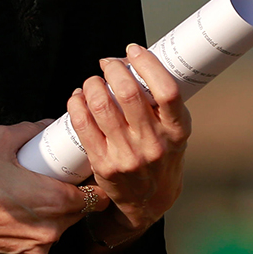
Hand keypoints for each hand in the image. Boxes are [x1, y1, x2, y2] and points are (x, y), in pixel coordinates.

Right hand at [0, 121, 106, 253]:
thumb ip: (30, 131)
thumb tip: (48, 126)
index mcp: (51, 201)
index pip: (96, 197)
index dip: (92, 182)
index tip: (80, 170)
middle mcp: (50, 231)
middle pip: (79, 212)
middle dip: (71, 193)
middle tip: (52, 175)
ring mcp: (36, 249)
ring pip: (60, 227)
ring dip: (52, 211)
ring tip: (29, 190)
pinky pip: (40, 239)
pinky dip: (35, 225)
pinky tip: (13, 208)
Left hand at [68, 43, 190, 242]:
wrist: (148, 202)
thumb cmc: (160, 156)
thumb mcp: (173, 131)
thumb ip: (159, 102)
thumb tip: (129, 61)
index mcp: (176, 132)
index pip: (167, 91)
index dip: (147, 64)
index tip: (133, 51)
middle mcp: (154, 145)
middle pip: (128, 92)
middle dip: (113, 68)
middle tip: (108, 64)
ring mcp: (127, 156)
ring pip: (101, 104)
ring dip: (92, 83)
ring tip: (93, 81)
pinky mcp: (103, 164)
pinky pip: (82, 123)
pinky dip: (76, 102)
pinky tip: (79, 97)